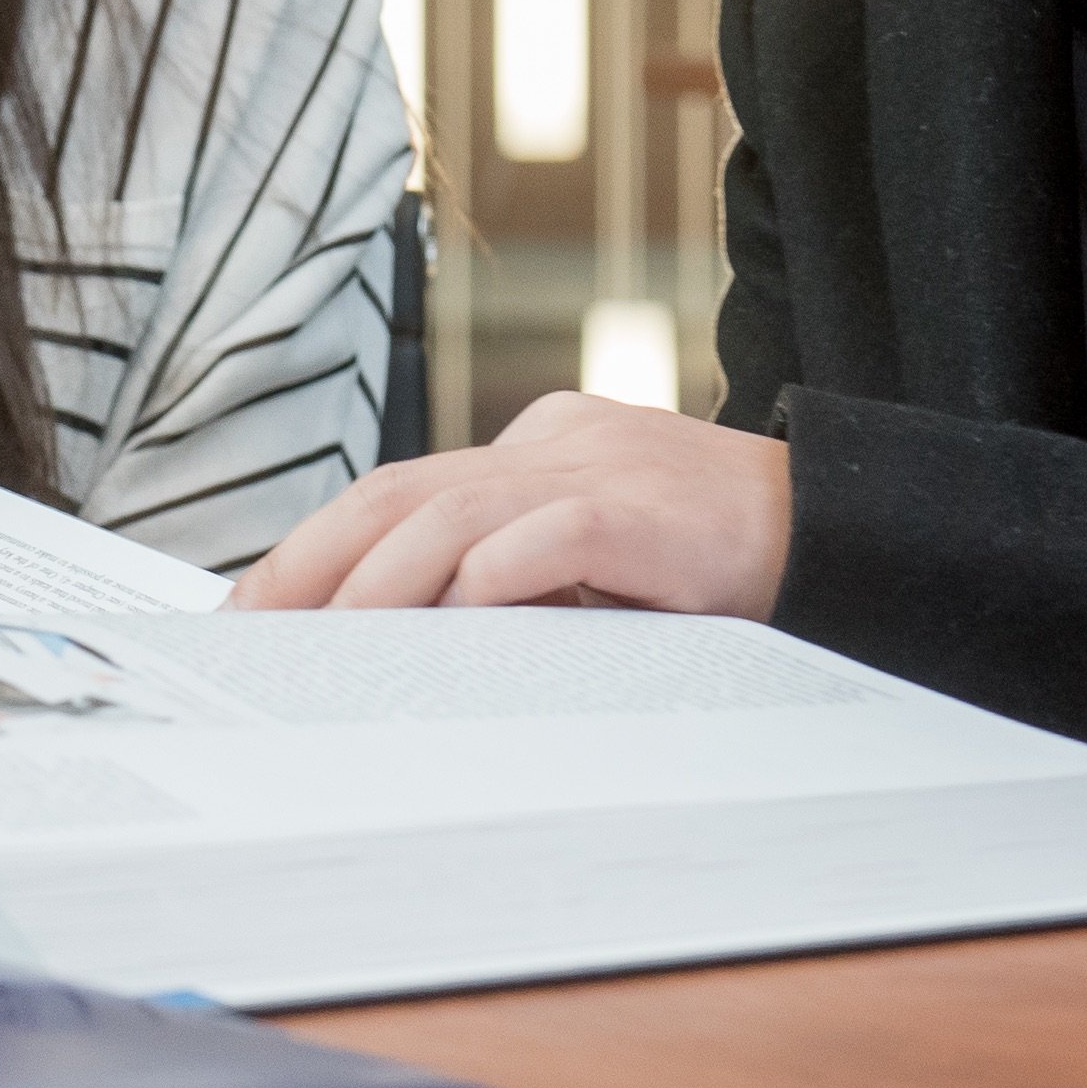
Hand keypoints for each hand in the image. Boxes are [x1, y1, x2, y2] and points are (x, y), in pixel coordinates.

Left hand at [237, 392, 794, 615]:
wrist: (838, 533)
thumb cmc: (712, 567)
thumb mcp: (595, 567)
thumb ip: (513, 583)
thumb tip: (401, 643)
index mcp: (535, 449)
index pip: (399, 492)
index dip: (317, 548)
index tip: (256, 611)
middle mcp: (552, 444)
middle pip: (398, 491)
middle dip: (311, 562)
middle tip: (249, 629)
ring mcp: (596, 467)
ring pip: (452, 512)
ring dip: (378, 583)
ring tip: (328, 643)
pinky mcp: (644, 508)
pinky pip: (550, 534)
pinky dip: (493, 576)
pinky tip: (454, 619)